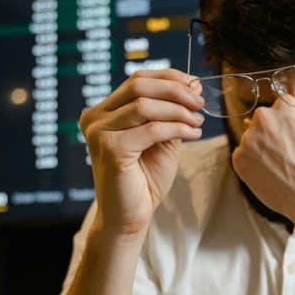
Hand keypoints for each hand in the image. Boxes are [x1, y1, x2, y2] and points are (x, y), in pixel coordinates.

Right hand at [79, 69, 204, 237]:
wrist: (130, 216)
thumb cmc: (144, 179)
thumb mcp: (161, 138)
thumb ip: (170, 112)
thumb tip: (192, 85)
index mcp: (103, 112)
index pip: (137, 79)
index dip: (169, 77)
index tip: (194, 85)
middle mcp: (95, 118)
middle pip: (138, 85)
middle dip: (175, 91)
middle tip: (199, 103)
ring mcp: (99, 133)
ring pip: (145, 106)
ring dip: (179, 111)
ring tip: (198, 121)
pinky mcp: (111, 149)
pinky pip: (151, 129)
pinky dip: (177, 128)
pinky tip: (193, 134)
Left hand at [231, 96, 294, 235]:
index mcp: (287, 108)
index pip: (279, 107)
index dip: (285, 123)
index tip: (289, 134)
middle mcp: (265, 119)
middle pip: (262, 121)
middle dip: (270, 133)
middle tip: (283, 152)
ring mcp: (249, 139)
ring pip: (251, 140)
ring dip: (260, 150)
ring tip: (278, 167)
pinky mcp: (239, 159)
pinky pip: (243, 157)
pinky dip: (252, 165)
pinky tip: (269, 176)